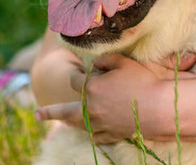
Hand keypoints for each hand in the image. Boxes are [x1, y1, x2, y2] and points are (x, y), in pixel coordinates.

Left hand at [35, 52, 195, 143]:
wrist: (159, 107)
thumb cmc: (142, 81)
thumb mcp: (122, 61)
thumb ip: (104, 60)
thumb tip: (94, 65)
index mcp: (91, 87)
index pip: (75, 79)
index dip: (78, 74)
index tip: (83, 71)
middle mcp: (90, 108)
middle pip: (65, 109)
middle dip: (51, 111)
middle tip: (36, 114)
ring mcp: (100, 124)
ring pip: (78, 125)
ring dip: (67, 123)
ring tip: (59, 124)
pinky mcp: (111, 134)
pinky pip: (96, 136)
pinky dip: (92, 133)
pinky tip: (89, 131)